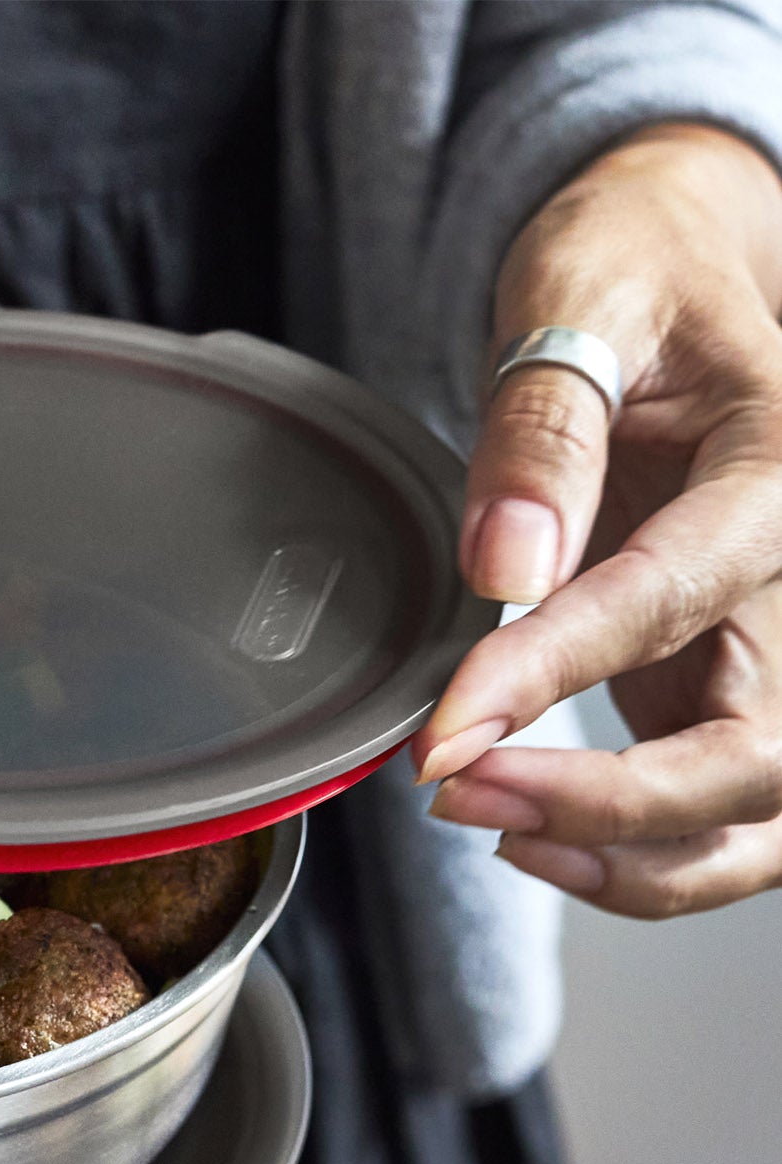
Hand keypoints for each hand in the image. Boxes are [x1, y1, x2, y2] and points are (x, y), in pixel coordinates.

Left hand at [416, 124, 781, 917]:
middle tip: (459, 794)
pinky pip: (722, 818)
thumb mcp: (581, 297)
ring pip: (757, 813)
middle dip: (609, 804)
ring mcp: (781, 647)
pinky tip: (538, 838)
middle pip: (757, 753)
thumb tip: (507, 563)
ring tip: (492, 829)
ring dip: (633, 859)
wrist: (675, 276)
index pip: (671, 599)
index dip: (549, 675)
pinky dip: (645, 859)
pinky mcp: (736, 689)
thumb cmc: (635, 276)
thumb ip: (545, 428)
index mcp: (778, 470)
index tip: (442, 729)